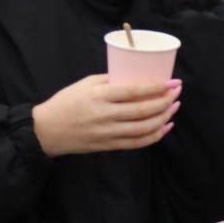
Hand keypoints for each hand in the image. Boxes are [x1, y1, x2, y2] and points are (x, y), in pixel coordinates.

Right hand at [31, 75, 179, 156]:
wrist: (46, 131)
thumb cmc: (65, 102)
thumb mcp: (85, 84)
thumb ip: (110, 80)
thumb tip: (135, 76)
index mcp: (99, 95)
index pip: (134, 91)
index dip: (156, 87)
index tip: (172, 81)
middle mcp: (105, 115)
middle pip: (143, 110)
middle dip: (165, 101)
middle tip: (177, 92)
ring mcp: (107, 133)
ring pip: (144, 128)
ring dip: (164, 118)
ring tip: (174, 107)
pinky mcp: (108, 146)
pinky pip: (137, 143)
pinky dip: (155, 136)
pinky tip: (165, 126)